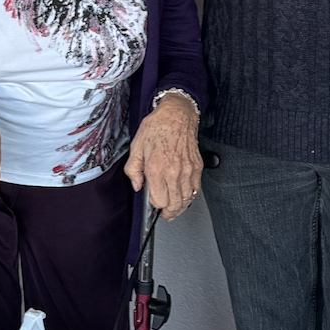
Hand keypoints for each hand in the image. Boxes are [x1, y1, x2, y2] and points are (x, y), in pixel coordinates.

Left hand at [124, 94, 201, 219]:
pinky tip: (184, 195)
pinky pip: (196, 189)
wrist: (176, 115)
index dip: (154, 205)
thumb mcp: (136, 146)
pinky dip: (190, 196)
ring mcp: (188, 170)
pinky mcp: (197, 167)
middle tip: (164, 214)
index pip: (159, 201)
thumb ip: (133, 169)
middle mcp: (174, 172)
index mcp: (156, 168)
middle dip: (168, 213)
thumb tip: (137, 185)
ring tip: (174, 208)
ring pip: (187, 200)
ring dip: (180, 207)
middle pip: (174, 205)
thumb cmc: (157, 127)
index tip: (152, 202)